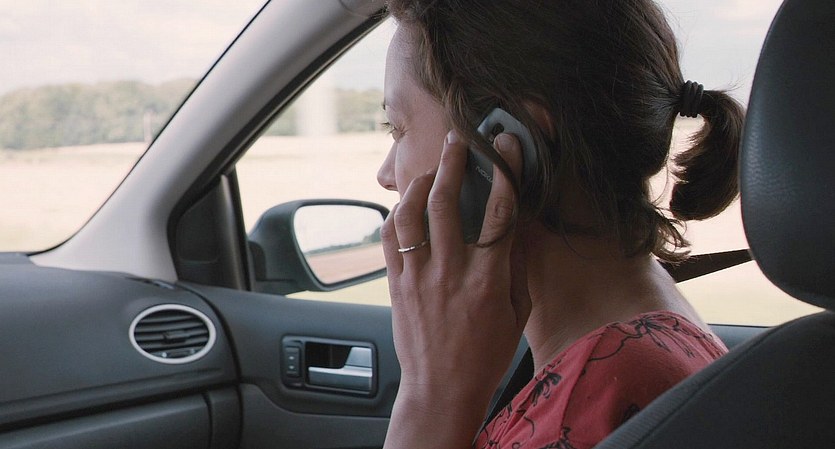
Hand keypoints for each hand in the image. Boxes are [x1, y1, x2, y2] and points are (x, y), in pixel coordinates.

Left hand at [381, 130, 531, 447]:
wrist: (442, 390)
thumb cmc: (484, 356)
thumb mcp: (516, 314)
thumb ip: (516, 269)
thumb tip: (516, 229)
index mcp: (488, 280)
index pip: (499, 213)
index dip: (505, 173)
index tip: (506, 148)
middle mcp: (451, 272)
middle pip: (447, 202)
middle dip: (454, 163)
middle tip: (459, 141)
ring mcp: (419, 278)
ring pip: (412, 215)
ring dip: (420, 184)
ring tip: (431, 172)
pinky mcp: (397, 286)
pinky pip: (390, 239)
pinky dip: (397, 215)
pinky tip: (407, 207)